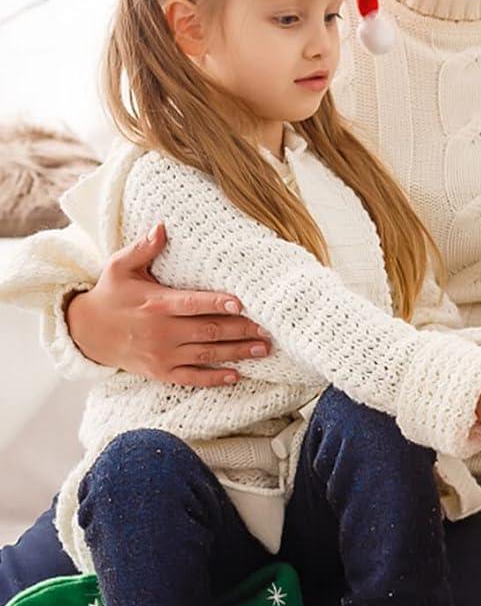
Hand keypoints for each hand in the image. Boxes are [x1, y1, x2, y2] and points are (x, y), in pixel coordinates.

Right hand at [65, 224, 266, 384]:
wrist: (86, 332)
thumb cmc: (111, 295)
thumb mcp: (119, 267)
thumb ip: (143, 249)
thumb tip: (163, 226)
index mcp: (155, 304)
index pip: (192, 303)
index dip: (217, 303)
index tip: (241, 303)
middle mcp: (160, 332)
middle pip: (207, 330)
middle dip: (241, 329)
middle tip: (269, 327)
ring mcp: (161, 355)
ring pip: (206, 354)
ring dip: (237, 352)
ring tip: (263, 348)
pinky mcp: (159, 372)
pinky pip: (190, 378)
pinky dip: (213, 378)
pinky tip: (236, 375)